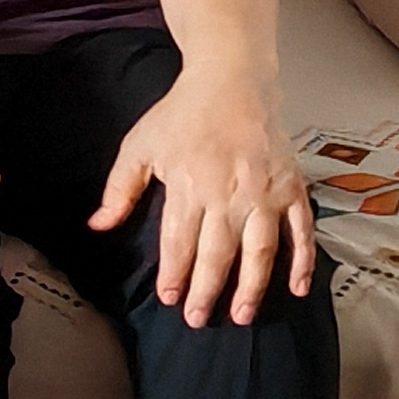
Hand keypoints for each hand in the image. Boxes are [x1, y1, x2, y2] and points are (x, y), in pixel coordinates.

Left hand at [92, 68, 314, 326]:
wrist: (231, 79)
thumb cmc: (181, 114)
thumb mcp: (139, 145)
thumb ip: (118, 189)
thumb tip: (96, 226)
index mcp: (187, 184)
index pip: (178, 242)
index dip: (173, 274)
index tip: (169, 298)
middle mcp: (227, 193)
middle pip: (217, 254)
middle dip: (206, 291)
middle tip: (198, 319)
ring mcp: (263, 192)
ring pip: (258, 250)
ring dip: (250, 287)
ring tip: (240, 316)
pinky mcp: (291, 187)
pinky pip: (300, 230)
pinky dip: (301, 261)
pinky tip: (295, 288)